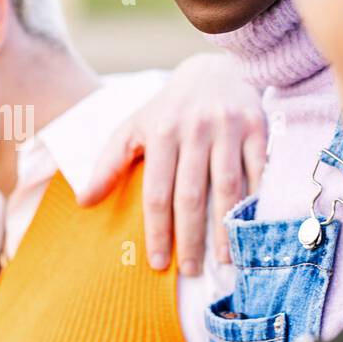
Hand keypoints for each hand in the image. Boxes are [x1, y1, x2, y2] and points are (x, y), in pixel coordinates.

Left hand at [81, 52, 266, 271]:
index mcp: (161, 133)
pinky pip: (258, 173)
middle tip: (190, 271)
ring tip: (222, 261)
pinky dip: (255, 203)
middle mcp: (195, 130)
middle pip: (192, 195)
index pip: (157, 193)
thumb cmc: (168, 110)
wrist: (214, 70)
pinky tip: (250, 229)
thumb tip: (84, 201)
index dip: (158, 231)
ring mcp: (228, 129)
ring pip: (228, 189)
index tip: (158, 263)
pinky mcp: (257, 128)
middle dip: (190, 238)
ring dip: (225, 228)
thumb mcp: (133, 129)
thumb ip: (109, 164)